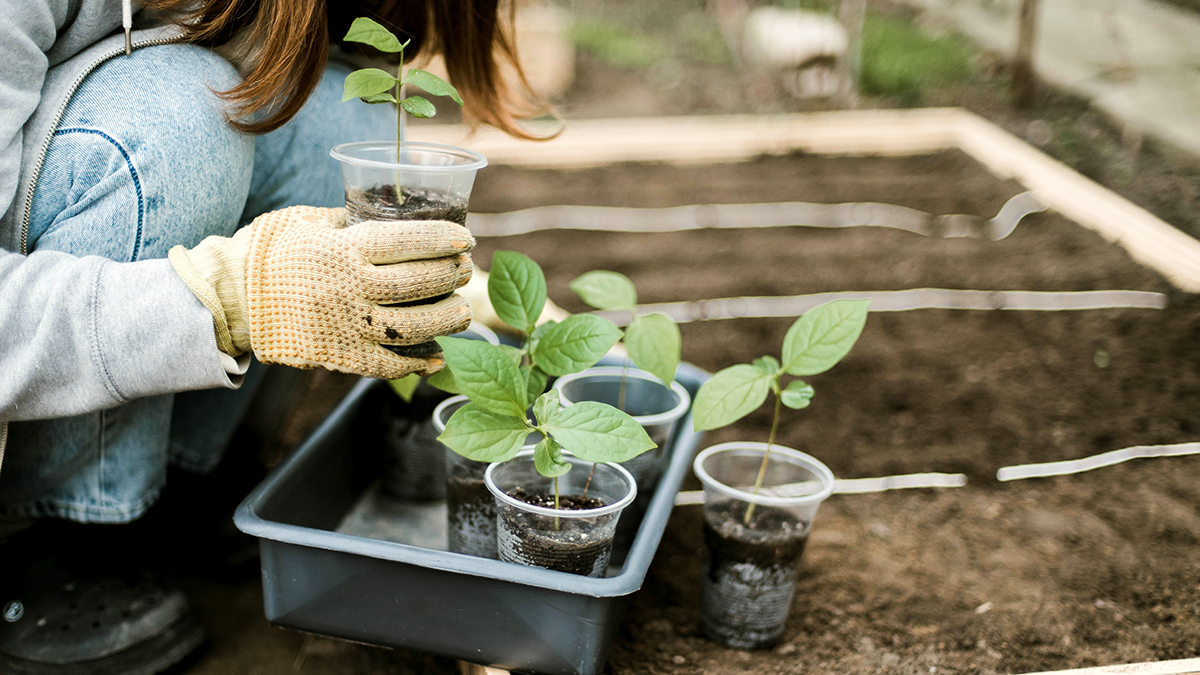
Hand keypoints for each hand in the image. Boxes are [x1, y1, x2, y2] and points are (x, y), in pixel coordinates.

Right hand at [169, 206, 473, 378]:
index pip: (406, 240)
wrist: (229, 299)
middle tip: (466, 271)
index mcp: (342, 249)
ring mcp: (345, 325)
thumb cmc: (268, 253)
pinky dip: (415, 365)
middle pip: (416, 283)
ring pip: (411, 327)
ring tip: (461, 312)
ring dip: (444, 320)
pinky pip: (386, 365)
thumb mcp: (307, 221)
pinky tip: (436, 358)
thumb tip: (392, 213)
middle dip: (450, 276)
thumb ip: (350, 219)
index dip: (442, 239)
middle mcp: (348, 288)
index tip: (466, 238)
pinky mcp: (338, 356)